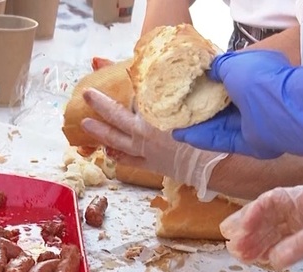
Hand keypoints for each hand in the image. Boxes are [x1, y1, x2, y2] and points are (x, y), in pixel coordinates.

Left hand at [80, 89, 226, 194]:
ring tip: (85, 124)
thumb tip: (168, 75)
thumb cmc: (209, 131)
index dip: (124, 85)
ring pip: (116, 141)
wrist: (216, 163)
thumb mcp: (193, 103)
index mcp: (154, 115)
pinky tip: (108, 153)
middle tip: (86, 94)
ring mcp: (146, 151)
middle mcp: (145, 133)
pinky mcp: (152, 165)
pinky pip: (129, 161)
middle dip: (100, 104)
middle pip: (116, 116)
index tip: (109, 75)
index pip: (134, 97)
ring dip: (100, 132)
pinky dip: (118, 156)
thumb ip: (177, 90)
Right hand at [171, 51, 302, 158]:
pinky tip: (183, 136)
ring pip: (220, 125)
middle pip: (223, 106)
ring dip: (198, 125)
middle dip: (201, 106)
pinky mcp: (251, 144)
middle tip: (178, 107)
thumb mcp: (234, 63)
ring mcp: (254, 123)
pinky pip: (223, 141)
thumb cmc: (260, 78)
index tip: (188, 85)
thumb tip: (209, 71)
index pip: (229, 80)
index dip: (208, 83)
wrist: (283, 109)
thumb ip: (219, 66)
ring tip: (175, 123)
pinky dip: (204, 138)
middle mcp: (256, 100)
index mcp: (256, 76)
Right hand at [221, 185, 302, 271]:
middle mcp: (301, 207)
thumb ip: (302, 243)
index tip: (237, 233)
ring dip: (255, 241)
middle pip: (266, 215)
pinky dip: (268, 249)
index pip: (270, 201)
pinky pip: (282, 241)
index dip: (251, 215)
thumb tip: (273, 260)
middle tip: (232, 247)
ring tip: (240, 257)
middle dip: (248, 230)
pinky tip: (258, 260)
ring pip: (272, 229)